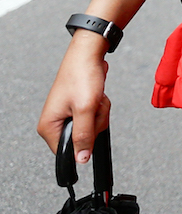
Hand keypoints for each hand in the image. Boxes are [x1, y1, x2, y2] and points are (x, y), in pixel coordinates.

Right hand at [38, 37, 109, 161]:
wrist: (90, 54)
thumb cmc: (82, 76)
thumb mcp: (86, 109)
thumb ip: (84, 135)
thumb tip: (80, 160)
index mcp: (48, 126)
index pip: (66, 152)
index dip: (83, 143)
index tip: (90, 125)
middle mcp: (55, 122)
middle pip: (82, 139)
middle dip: (95, 122)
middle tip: (93, 105)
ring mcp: (67, 114)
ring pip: (91, 127)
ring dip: (99, 112)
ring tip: (95, 97)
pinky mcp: (78, 107)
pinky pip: (94, 116)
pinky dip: (100, 106)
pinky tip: (97, 95)